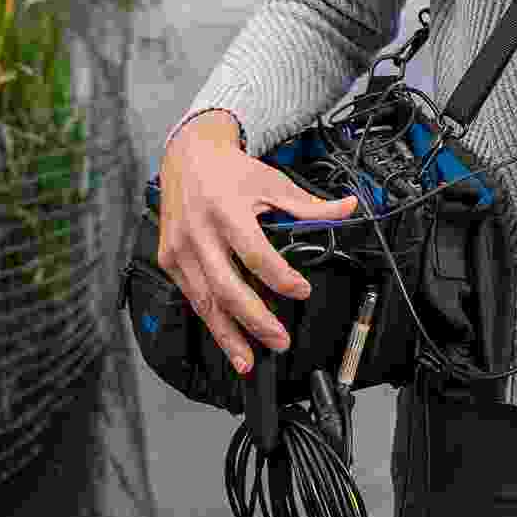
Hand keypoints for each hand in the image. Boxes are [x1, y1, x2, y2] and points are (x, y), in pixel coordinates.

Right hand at [156, 112, 359, 374]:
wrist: (189, 156)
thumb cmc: (231, 171)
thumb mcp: (273, 182)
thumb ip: (310, 205)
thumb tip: (348, 209)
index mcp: (227, 211)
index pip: (255, 254)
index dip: (280, 278)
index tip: (302, 290)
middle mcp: (199, 233)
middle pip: (226, 287)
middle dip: (254, 320)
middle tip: (279, 341)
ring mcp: (180, 249)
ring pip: (204, 301)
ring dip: (228, 335)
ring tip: (248, 360)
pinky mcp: (169, 259)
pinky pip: (192, 296)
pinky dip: (211, 320)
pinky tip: (228, 338)